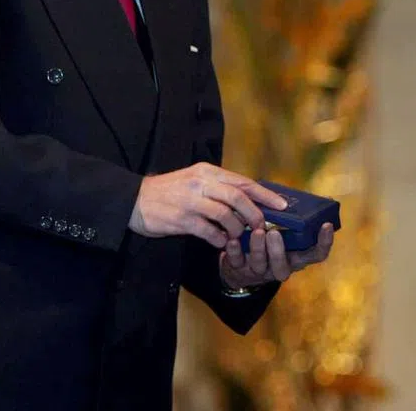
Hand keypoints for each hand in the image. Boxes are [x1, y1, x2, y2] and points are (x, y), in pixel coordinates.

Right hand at [128, 162, 286, 246]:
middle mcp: (200, 183)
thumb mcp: (195, 181)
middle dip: (255, 214)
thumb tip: (249, 200)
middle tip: (262, 226)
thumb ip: (219, 188)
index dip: (265, 194)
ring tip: (239, 237)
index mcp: (207, 172)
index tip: (283, 206)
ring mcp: (190, 201)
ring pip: (225, 214)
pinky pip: (208, 231)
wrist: (133, 200)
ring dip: (237, 229)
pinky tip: (221, 243)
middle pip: (238, 197)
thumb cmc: (169, 193)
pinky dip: (219, 239)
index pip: (243, 182)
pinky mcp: (180, 219)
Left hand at [219, 222, 334, 286]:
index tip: (326, 225)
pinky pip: (237, 263)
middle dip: (279, 251)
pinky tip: (232, 241)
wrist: (240, 265)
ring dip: (258, 248)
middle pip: (284, 266)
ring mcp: (259, 270)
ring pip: (261, 264)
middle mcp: (281, 266)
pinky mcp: (239, 270)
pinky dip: (235, 252)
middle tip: (274, 233)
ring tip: (256, 232)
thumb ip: (299, 219)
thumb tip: (327, 198)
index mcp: (296, 257)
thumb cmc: (270, 242)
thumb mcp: (288, 233)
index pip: (317, 255)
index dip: (324, 242)